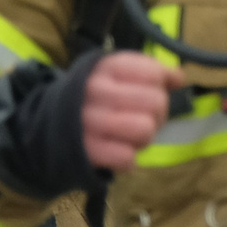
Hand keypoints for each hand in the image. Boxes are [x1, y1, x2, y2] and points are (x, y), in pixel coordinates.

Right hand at [81, 53, 187, 171]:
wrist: (47, 125)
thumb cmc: (92, 98)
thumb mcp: (115, 75)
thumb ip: (149, 72)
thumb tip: (179, 77)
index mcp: (106, 67)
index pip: (153, 73)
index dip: (160, 85)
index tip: (148, 91)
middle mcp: (97, 90)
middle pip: (155, 102)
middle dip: (157, 114)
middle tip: (141, 118)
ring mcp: (91, 121)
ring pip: (145, 129)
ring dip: (144, 138)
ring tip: (130, 135)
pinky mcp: (88, 150)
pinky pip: (128, 157)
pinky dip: (127, 158)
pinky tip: (116, 150)